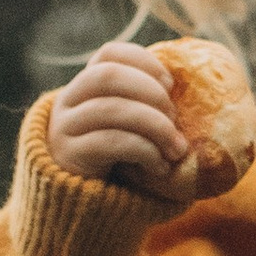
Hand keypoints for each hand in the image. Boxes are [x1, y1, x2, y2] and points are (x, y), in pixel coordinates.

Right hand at [47, 39, 191, 188]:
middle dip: (150, 92)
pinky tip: (160, 167)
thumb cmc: (115, 157)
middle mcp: (69, 100)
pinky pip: (111, 142)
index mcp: (85, 85)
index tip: (170, 82)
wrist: (79, 201)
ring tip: (177, 149)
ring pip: (112, 109)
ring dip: (155, 126)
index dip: (142, 60)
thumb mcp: (125, 124)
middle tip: (176, 117)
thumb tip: (190, 91)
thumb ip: (143, 104)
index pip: (109, 54)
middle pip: (109, 76)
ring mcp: (65, 127)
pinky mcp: (70, 156)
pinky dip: (144, 151)